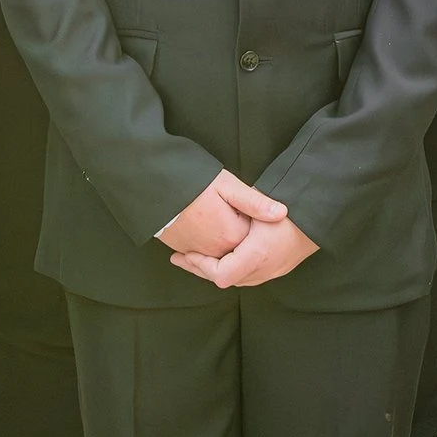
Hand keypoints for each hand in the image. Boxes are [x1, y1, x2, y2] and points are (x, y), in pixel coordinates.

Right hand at [157, 170, 287, 258]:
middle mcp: (217, 250)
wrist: (154, 187)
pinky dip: (208, 245)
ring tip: (220, 217)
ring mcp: (199, 252)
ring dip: (225, 241)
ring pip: (221, 252)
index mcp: (232, 236)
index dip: (253, 220)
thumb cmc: (192, 182)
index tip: (244, 205)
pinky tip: (206, 226)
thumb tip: (282, 214)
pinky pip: (202, 253)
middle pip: (239, 247)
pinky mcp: (183, 249)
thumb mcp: (227, 185)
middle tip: (230, 208)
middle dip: (241, 232)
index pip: (254, 236)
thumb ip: (255, 203)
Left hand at [169, 212, 320, 288]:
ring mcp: (272, 271)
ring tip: (195, 257)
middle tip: (180, 258)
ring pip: (236, 278)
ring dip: (214, 269)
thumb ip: (248, 208)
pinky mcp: (278, 269)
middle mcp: (264, 269)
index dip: (200, 266)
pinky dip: (229, 267)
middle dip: (200, 269)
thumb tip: (223, 219)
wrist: (321, 216)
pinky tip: (221, 256)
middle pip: (225, 279)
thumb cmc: (292, 207)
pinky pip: (247, 274)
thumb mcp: (265, 204)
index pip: (220, 274)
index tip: (187, 253)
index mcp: (257, 255)